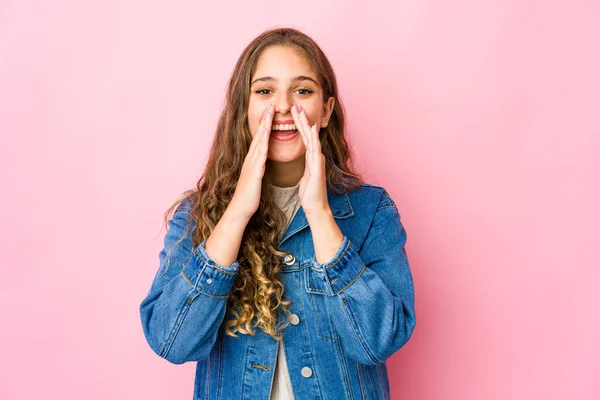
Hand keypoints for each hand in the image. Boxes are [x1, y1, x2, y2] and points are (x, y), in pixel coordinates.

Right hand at [230, 104, 272, 219]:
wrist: (240, 209)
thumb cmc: (249, 196)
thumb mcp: (255, 179)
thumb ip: (258, 169)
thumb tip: (262, 163)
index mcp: (252, 161)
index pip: (260, 139)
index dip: (264, 125)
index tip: (270, 113)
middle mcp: (250, 159)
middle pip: (258, 136)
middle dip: (264, 120)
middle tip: (269, 106)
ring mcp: (251, 164)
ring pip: (259, 141)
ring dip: (264, 127)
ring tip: (269, 114)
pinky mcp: (254, 171)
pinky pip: (260, 155)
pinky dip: (264, 143)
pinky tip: (268, 135)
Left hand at [291, 104, 328, 215]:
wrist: (315, 206)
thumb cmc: (310, 193)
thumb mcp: (306, 175)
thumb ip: (307, 166)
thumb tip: (306, 160)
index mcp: (311, 157)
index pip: (304, 138)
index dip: (299, 125)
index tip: (294, 113)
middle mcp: (315, 156)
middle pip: (308, 134)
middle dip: (302, 119)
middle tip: (296, 106)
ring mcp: (317, 160)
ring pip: (312, 138)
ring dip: (306, 124)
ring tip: (301, 112)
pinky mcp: (317, 166)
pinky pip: (315, 149)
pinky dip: (313, 138)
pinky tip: (312, 129)